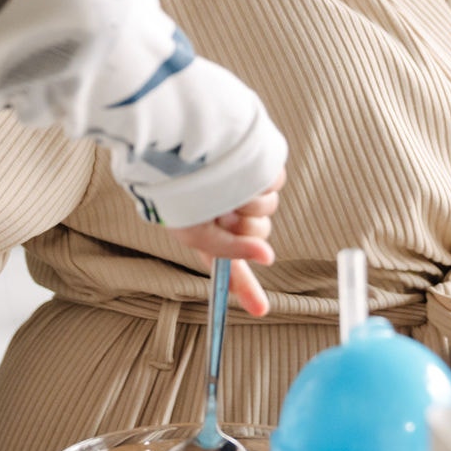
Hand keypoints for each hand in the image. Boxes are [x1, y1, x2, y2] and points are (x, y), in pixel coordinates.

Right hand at [168, 171, 281, 316]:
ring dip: (251, 203)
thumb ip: (231, 253)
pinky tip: (240, 169)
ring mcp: (244, 187)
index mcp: (209, 229)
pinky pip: (274, 183)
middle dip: (245, 229)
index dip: (245, 288)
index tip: (261, 310)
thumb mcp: (194, 232)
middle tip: (223, 214)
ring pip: (268, 209)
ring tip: (226, 186)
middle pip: (257, 235)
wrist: (180, 140)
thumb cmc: (176, 189)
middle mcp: (227, 210)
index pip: (229, 265)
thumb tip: (267, 257)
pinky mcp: (259, 164)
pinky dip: (261, 180)